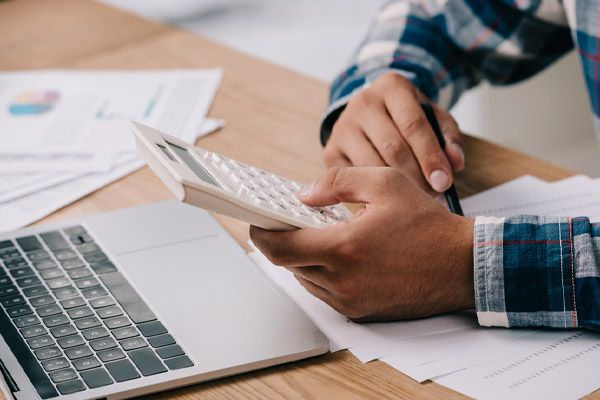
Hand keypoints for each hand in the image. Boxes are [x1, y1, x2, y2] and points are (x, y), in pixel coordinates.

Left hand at [250, 167, 474, 321]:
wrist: (462, 265)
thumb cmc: (428, 226)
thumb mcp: (384, 184)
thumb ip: (336, 183)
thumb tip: (303, 194)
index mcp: (343, 249)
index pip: (280, 249)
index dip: (262, 235)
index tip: (257, 222)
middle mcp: (343, 281)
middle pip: (290, 264)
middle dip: (285, 242)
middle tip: (292, 222)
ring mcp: (351, 301)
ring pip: (306, 279)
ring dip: (305, 258)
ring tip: (321, 236)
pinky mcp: (361, 311)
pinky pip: (326, 293)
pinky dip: (323, 274)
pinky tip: (340, 255)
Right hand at [324, 73, 464, 193]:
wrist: (370, 114)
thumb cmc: (406, 118)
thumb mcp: (434, 118)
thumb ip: (450, 138)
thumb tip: (455, 163)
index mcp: (392, 87)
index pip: (413, 124)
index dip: (430, 156)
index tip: (444, 182)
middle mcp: (362, 103)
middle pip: (392, 147)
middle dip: (416, 177)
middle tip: (432, 196)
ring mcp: (342, 126)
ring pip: (372, 165)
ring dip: (394, 188)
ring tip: (413, 199)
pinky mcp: (331, 150)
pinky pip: (355, 178)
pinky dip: (373, 191)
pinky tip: (387, 197)